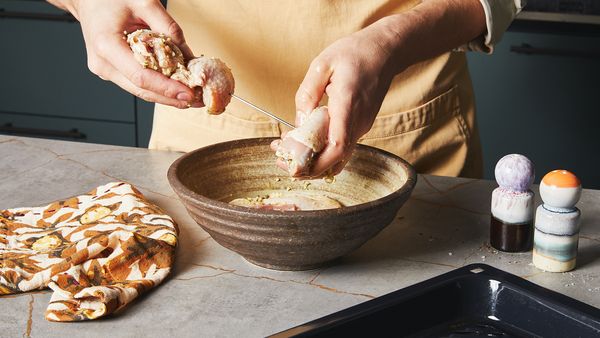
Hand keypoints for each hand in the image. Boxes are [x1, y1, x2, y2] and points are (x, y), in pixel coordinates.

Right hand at [48, 0, 197, 108]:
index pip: (141, 76)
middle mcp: (102, 63)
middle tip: (197, 101)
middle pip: (141, 90)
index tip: (189, 94)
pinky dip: (157, 87)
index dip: (166, 88)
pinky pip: (137, 83)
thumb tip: (189, 55)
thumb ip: (168, 27)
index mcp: (106, 45)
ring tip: (191, 98)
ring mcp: (105, 70)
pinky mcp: (111, 71)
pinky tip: (176, 88)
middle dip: (171, 98)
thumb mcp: (143, 2)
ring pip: (140, 91)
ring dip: (166, 96)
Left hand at [294, 21, 400, 176]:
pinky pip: (342, 146)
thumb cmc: (353, 54)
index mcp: (347, 105)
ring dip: (314, 161)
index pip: (337, 146)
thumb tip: (299, 120)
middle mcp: (358, 121)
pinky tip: (305, 141)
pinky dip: (323, 151)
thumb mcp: (322, 65)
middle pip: (336, 159)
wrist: (384, 52)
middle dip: (309, 168)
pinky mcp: (361, 126)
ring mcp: (362, 126)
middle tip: (283, 162)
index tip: (296, 166)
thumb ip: (307, 93)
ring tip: (288, 152)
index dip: (318, 163)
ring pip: (338, 156)